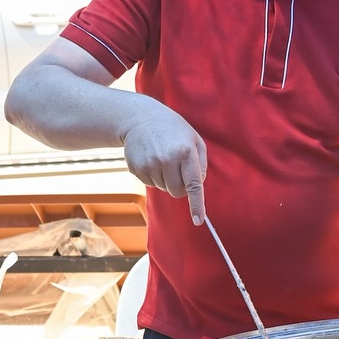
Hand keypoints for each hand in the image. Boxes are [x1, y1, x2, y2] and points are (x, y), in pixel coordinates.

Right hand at [121, 108, 207, 223]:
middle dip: (180, 186)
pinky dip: (153, 175)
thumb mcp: (194, 140)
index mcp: (186, 152)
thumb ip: (201, 164)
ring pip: (163, 188)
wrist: (140, 118)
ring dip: (165, 178)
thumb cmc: (173, 130)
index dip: (196, 205)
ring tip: (162, 157)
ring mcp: (150, 164)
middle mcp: (167, 159)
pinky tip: (151, 157)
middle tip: (177, 167)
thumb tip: (196, 187)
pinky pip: (149, 183)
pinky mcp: (137, 168)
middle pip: (177, 192)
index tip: (198, 221)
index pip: (193, 185)